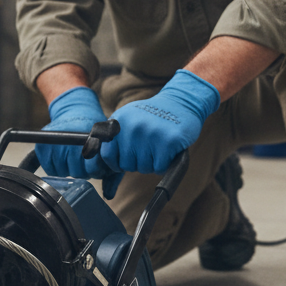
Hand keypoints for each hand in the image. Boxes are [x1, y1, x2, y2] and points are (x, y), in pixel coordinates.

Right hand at [36, 86, 112, 178]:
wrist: (75, 110)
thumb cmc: (93, 131)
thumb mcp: (107, 146)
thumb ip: (111, 169)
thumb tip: (109, 194)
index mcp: (89, 139)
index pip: (91, 167)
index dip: (93, 168)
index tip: (95, 162)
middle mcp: (69, 140)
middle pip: (76, 172)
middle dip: (82, 169)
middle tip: (83, 159)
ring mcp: (53, 143)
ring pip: (62, 172)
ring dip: (68, 168)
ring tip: (72, 156)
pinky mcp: (41, 147)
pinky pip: (50, 169)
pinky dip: (55, 167)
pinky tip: (61, 157)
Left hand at [100, 69, 219, 174]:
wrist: (181, 102)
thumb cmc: (151, 118)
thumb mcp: (127, 121)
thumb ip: (113, 142)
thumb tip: (104, 183)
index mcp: (117, 123)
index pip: (107, 155)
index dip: (117, 161)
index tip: (128, 156)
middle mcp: (132, 128)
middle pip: (127, 165)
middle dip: (137, 162)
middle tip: (148, 147)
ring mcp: (150, 134)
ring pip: (144, 168)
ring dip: (152, 163)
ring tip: (158, 145)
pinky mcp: (168, 141)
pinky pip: (160, 168)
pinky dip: (164, 164)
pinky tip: (168, 149)